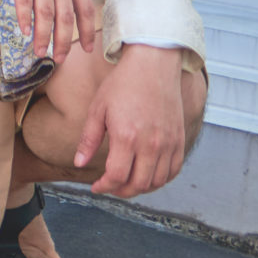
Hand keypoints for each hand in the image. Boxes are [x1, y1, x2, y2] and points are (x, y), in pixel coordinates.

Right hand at [0, 0, 95, 58]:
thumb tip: (67, 2)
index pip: (85, 8)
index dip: (87, 32)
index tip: (88, 50)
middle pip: (65, 16)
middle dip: (64, 42)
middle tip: (60, 60)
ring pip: (45, 13)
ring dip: (43, 37)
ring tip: (39, 53)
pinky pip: (24, 1)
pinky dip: (25, 19)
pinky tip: (24, 32)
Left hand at [77, 45, 189, 197]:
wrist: (153, 66)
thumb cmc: (122, 85)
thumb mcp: (97, 109)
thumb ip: (89, 139)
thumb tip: (78, 163)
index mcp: (126, 137)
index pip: (117, 176)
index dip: (105, 187)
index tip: (97, 187)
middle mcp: (151, 144)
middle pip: (139, 184)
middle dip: (122, 191)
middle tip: (111, 188)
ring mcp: (168, 144)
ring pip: (158, 181)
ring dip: (141, 188)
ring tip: (127, 183)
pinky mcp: (179, 140)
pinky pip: (174, 171)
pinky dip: (161, 180)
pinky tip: (148, 175)